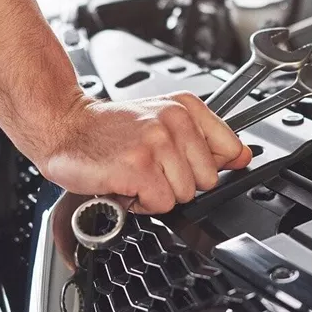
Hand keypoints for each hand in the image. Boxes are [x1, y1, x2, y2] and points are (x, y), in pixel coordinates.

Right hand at [41, 92, 251, 213]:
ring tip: (138, 174)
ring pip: (185, 194)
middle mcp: (175, 120)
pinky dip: (142, 204)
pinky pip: (162, 204)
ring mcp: (157, 141)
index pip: (230, 148)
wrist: (68, 126)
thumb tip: (244, 155)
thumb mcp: (166, 122)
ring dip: (159, 193)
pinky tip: (127, 184)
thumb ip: (208, 140)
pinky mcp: (139, 165)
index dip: (209, 165)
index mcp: (186, 107)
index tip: (188, 163)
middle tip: (153, 167)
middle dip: (180, 182)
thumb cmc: (113, 128)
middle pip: (208, 179)